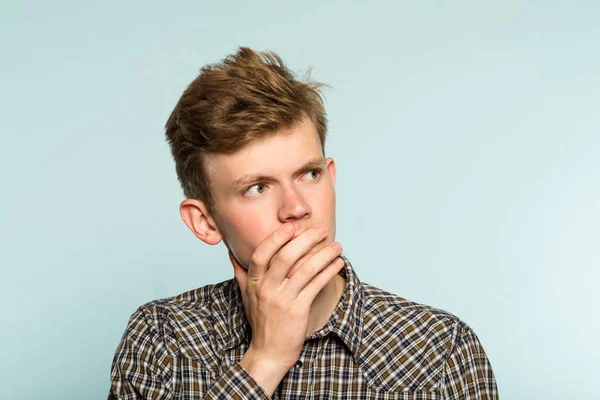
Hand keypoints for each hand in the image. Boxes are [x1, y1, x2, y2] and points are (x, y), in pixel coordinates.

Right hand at [228, 223, 343, 394]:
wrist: (268, 352)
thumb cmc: (260, 321)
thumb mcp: (246, 296)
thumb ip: (241, 273)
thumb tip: (232, 253)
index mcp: (254, 283)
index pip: (261, 254)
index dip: (276, 238)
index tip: (291, 226)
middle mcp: (266, 290)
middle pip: (285, 257)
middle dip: (305, 240)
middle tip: (322, 229)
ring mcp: (282, 300)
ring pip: (304, 270)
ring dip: (323, 255)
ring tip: (337, 246)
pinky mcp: (297, 311)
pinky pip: (315, 286)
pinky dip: (328, 273)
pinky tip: (337, 264)